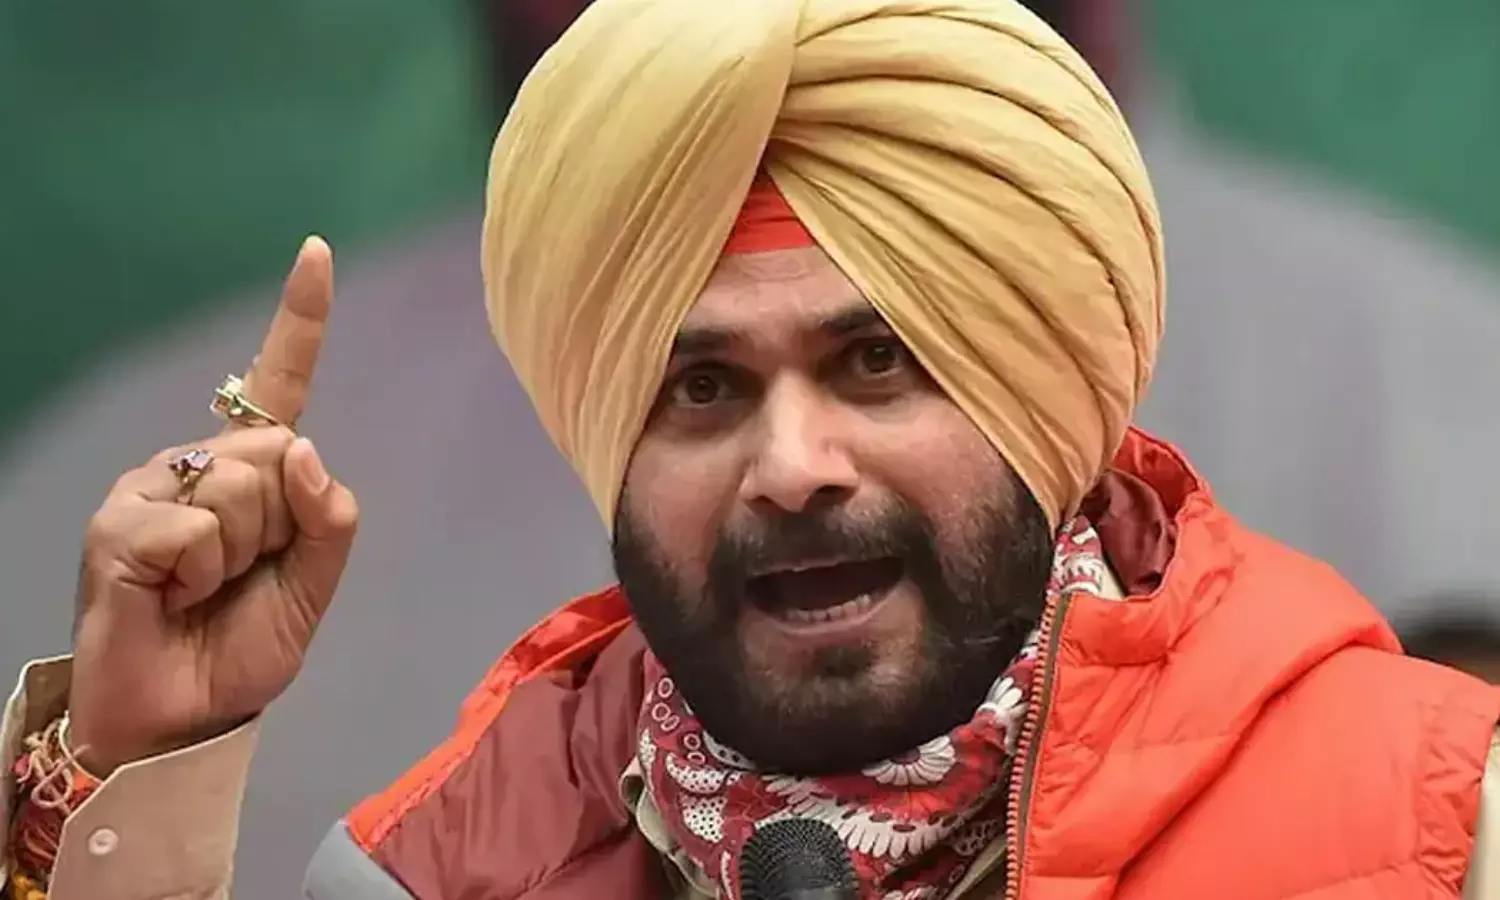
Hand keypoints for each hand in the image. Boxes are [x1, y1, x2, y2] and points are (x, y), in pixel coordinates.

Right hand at [68, 237, 358, 774]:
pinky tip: (173, 594)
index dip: (300, 318)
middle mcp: (198, 462)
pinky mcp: (120, 520)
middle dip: (281, 525)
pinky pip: (199, 525)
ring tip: (206, 588)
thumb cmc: (242, 643)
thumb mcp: (313, 585)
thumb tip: (306, 451)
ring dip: (244, 552)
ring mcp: (152, 486)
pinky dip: (203, 572)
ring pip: (243, 484)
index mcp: (251, 471)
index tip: (317, 250)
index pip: (279, 384)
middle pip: (276, 450)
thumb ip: (329, 521)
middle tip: (244, 575)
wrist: (182, 713)